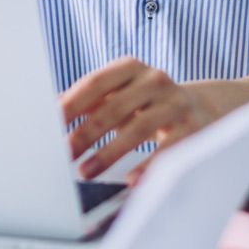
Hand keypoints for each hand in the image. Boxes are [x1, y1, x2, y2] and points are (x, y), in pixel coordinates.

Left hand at [60, 57, 220, 183]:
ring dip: (107, 153)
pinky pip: (167, 149)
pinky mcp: (191, 128)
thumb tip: (47, 111)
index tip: (51, 125)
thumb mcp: (119, 94)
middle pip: (113, 107)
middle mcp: (155, 80)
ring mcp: (175, 103)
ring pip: (138, 128)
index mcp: (131, 68)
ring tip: (86, 172)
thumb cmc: (146, 104)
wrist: (200, 109)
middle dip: (85, 134)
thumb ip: (88, 100)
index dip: (72, 104)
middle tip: (64, 155)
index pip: (95, 83)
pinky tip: (129, 180)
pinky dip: (147, 165)